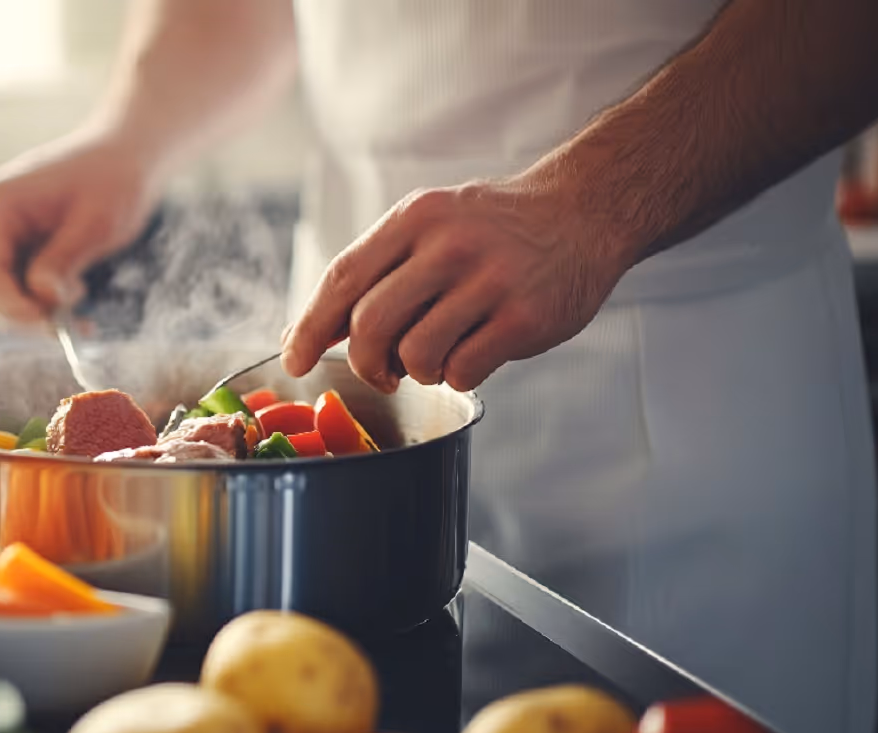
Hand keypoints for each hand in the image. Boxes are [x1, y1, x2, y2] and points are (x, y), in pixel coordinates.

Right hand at [0, 131, 164, 328]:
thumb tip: (42, 299)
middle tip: (76, 323)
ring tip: (82, 294)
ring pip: (4, 294)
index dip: (16, 312)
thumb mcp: (95, 224)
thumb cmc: (112, 180)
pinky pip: (17, 286)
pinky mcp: (8, 245)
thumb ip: (63, 261)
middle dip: (31, 314)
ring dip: (40, 309)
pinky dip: (44, 300)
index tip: (55, 328)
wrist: (122, 157)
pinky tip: (76, 296)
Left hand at [280, 173, 633, 391]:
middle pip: (370, 325)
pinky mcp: (525, 317)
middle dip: (365, 362)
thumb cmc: (491, 230)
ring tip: (437, 355)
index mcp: (414, 218)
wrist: (583, 212)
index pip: (342, 278)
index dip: (310, 326)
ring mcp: (490, 281)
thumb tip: (302, 335)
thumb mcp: (427, 227)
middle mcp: (449, 244)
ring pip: (415, 355)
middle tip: (381, 371)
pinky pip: (463, 371)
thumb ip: (373, 274)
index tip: (294, 360)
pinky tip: (471, 354)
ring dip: (416, 371)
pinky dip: (456, 376)